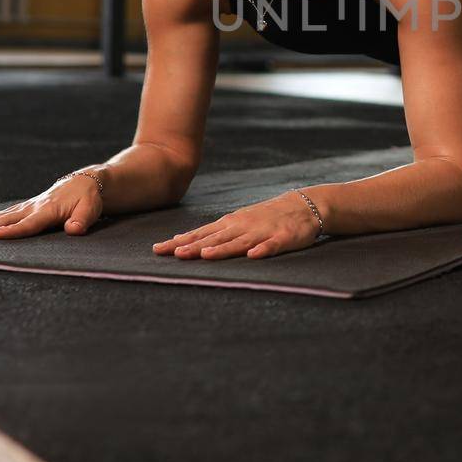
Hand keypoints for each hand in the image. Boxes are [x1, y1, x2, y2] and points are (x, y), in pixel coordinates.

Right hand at [0, 171, 104, 238]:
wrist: (84, 183)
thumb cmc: (88, 200)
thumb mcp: (90, 210)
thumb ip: (82, 220)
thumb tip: (74, 230)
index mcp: (48, 211)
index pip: (29, 224)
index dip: (15, 230)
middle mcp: (32, 208)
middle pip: (4, 219)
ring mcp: (25, 207)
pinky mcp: (22, 208)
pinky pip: (0, 215)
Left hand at [153, 190, 322, 260]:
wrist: (303, 205)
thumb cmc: (265, 216)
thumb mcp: (238, 222)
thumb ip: (214, 234)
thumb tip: (183, 242)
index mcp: (230, 223)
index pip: (200, 234)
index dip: (180, 242)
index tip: (158, 249)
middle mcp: (242, 226)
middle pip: (215, 238)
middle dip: (194, 247)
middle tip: (174, 254)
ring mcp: (262, 232)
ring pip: (240, 242)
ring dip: (223, 249)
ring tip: (206, 255)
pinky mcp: (283, 238)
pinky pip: (271, 246)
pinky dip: (262, 250)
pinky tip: (253, 256)